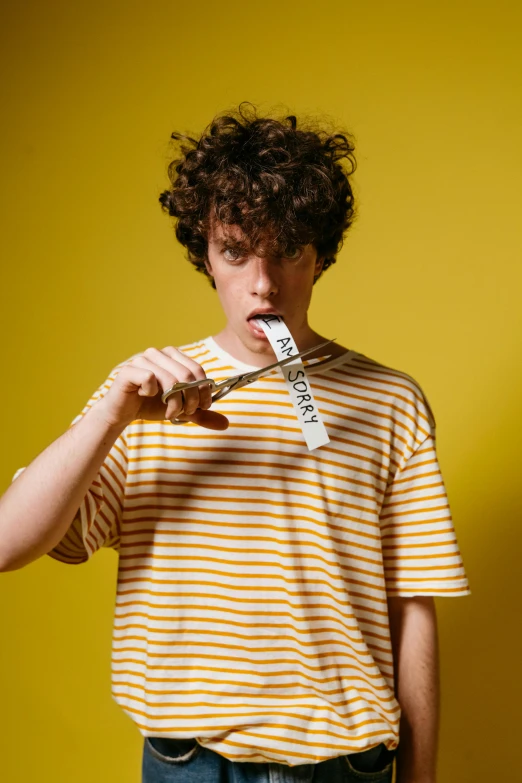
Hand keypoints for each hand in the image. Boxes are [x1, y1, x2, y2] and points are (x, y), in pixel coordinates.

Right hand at [95, 346, 228, 430]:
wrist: (122, 412)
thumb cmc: (151, 406)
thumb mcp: (181, 410)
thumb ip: (201, 414)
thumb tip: (226, 424)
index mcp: (173, 356)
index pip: (198, 370)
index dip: (204, 391)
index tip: (201, 408)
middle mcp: (159, 353)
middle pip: (187, 375)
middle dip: (191, 399)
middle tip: (185, 413)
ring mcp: (143, 359)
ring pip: (171, 378)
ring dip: (175, 402)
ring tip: (170, 413)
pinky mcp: (129, 370)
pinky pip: (150, 378)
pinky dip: (153, 393)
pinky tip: (146, 397)